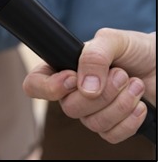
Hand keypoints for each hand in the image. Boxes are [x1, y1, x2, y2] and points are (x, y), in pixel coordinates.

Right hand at [22, 28, 155, 143]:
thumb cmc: (134, 48)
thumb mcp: (112, 40)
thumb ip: (93, 57)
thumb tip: (86, 88)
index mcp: (63, 68)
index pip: (35, 84)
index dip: (49, 87)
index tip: (73, 78)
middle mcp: (73, 92)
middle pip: (70, 108)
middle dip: (102, 93)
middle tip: (121, 74)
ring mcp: (92, 111)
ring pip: (92, 123)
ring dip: (120, 103)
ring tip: (134, 83)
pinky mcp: (113, 125)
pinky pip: (111, 135)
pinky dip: (129, 120)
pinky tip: (139, 103)